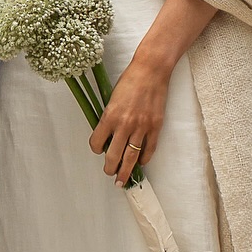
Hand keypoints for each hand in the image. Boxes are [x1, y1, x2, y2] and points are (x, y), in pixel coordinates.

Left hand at [88, 58, 169, 185]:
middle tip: (110, 173)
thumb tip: (108, 135)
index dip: (96, 148)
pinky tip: (140, 162)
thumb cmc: (130, 80)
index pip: (97, 142)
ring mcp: (141, 127)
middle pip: (113, 156)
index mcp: (110, 116)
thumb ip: (110, 117)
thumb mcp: (112, 98)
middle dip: (110, 168)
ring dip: (126, 171)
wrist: (151, 71)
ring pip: (131, 158)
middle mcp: (124, 124)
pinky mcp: (155, 127)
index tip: (98, 149)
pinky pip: (148, 150)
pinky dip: (143, 159)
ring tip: (123, 179)